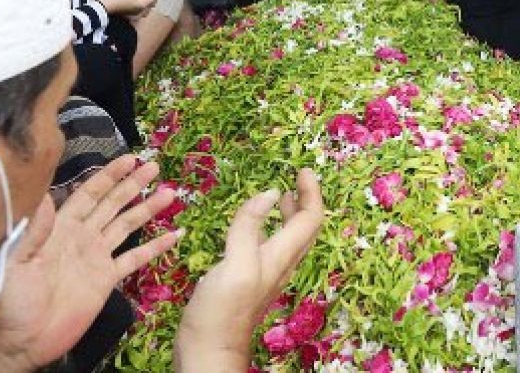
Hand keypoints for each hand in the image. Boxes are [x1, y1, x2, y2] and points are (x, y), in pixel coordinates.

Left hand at [0, 157, 179, 372]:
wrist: (19, 342)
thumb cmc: (9, 301)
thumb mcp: (14, 263)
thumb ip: (32, 230)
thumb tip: (44, 194)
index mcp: (60, 228)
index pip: (89, 194)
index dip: (109, 176)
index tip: (130, 159)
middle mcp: (81, 237)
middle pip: (112, 204)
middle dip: (132, 184)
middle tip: (154, 166)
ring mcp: (95, 258)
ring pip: (126, 225)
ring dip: (147, 209)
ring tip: (170, 193)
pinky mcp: (105, 280)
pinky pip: (134, 259)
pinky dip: (155, 247)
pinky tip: (174, 235)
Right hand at [176, 169, 324, 370]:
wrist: (208, 350)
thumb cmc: (222, 310)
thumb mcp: (237, 263)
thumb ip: (250, 227)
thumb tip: (270, 192)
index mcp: (281, 255)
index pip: (310, 218)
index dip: (311, 192)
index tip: (303, 169)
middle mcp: (279, 263)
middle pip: (304, 227)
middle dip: (304, 200)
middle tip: (296, 178)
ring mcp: (265, 273)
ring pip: (288, 237)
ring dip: (288, 214)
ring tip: (280, 196)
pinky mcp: (248, 281)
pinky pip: (267, 247)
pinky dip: (267, 228)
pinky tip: (251, 228)